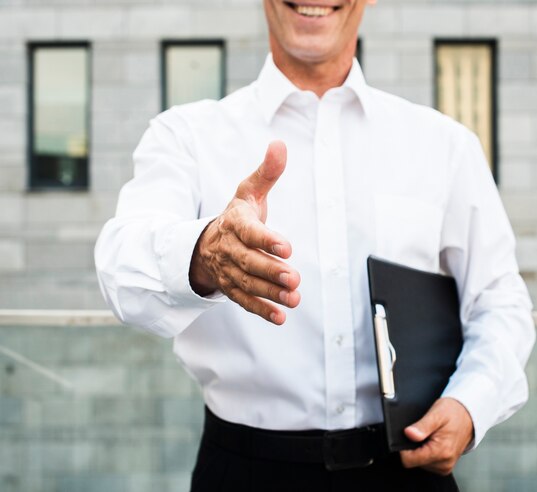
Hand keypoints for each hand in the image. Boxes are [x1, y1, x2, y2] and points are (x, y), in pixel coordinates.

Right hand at [189, 140, 300, 324]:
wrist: (206, 242)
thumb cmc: (236, 215)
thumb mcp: (249, 191)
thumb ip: (267, 172)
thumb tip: (280, 144)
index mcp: (234, 222)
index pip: (249, 231)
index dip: (266, 239)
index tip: (287, 247)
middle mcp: (229, 248)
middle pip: (249, 261)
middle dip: (270, 270)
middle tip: (293, 278)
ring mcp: (228, 270)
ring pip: (248, 284)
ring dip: (270, 293)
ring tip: (294, 298)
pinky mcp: (231, 288)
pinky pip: (244, 301)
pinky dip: (261, 310)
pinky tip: (280, 317)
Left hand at [399, 397, 473, 475]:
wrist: (468, 414)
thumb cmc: (454, 412)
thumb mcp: (436, 414)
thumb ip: (422, 426)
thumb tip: (408, 434)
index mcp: (441, 451)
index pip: (409, 460)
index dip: (403, 448)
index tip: (408, 436)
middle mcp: (444, 462)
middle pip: (414, 462)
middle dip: (414, 447)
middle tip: (424, 432)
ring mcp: (445, 465)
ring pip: (419, 463)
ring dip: (421, 449)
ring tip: (430, 435)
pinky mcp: (445, 465)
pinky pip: (427, 462)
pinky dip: (427, 452)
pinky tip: (433, 441)